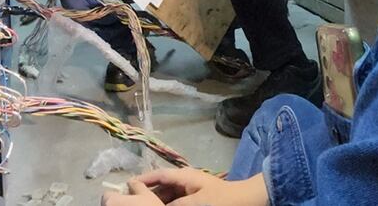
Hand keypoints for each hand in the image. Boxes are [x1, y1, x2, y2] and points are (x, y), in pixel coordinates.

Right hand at [105, 169, 267, 205]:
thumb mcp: (197, 203)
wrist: (250, 202)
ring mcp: (194, 192)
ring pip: (170, 197)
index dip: (144, 179)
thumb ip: (175, 205)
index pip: (160, 175)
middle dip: (149, 194)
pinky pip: (179, 202)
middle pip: (163, 187)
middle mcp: (188, 182)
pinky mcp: (199, 202)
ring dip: (159, 202)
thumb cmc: (223, 200)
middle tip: (133, 202)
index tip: (128, 185)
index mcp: (186, 176)